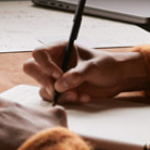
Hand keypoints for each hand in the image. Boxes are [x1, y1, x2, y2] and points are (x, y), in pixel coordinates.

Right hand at [23, 42, 149, 103]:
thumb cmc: (106, 65)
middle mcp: (55, 62)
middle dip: (45, 81)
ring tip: (78, 94)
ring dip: (60, 94)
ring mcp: (57, 78)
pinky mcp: (62, 91)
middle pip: (32, 70)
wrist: (117, 78)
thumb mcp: (93, 67)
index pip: (39, 53)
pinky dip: (67, 100)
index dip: (45, 64)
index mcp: (60, 49)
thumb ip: (76, 75)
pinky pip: (54, 98)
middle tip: (59, 88)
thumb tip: (59, 86)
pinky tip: (83, 97)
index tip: (58, 74)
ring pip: (43, 87)